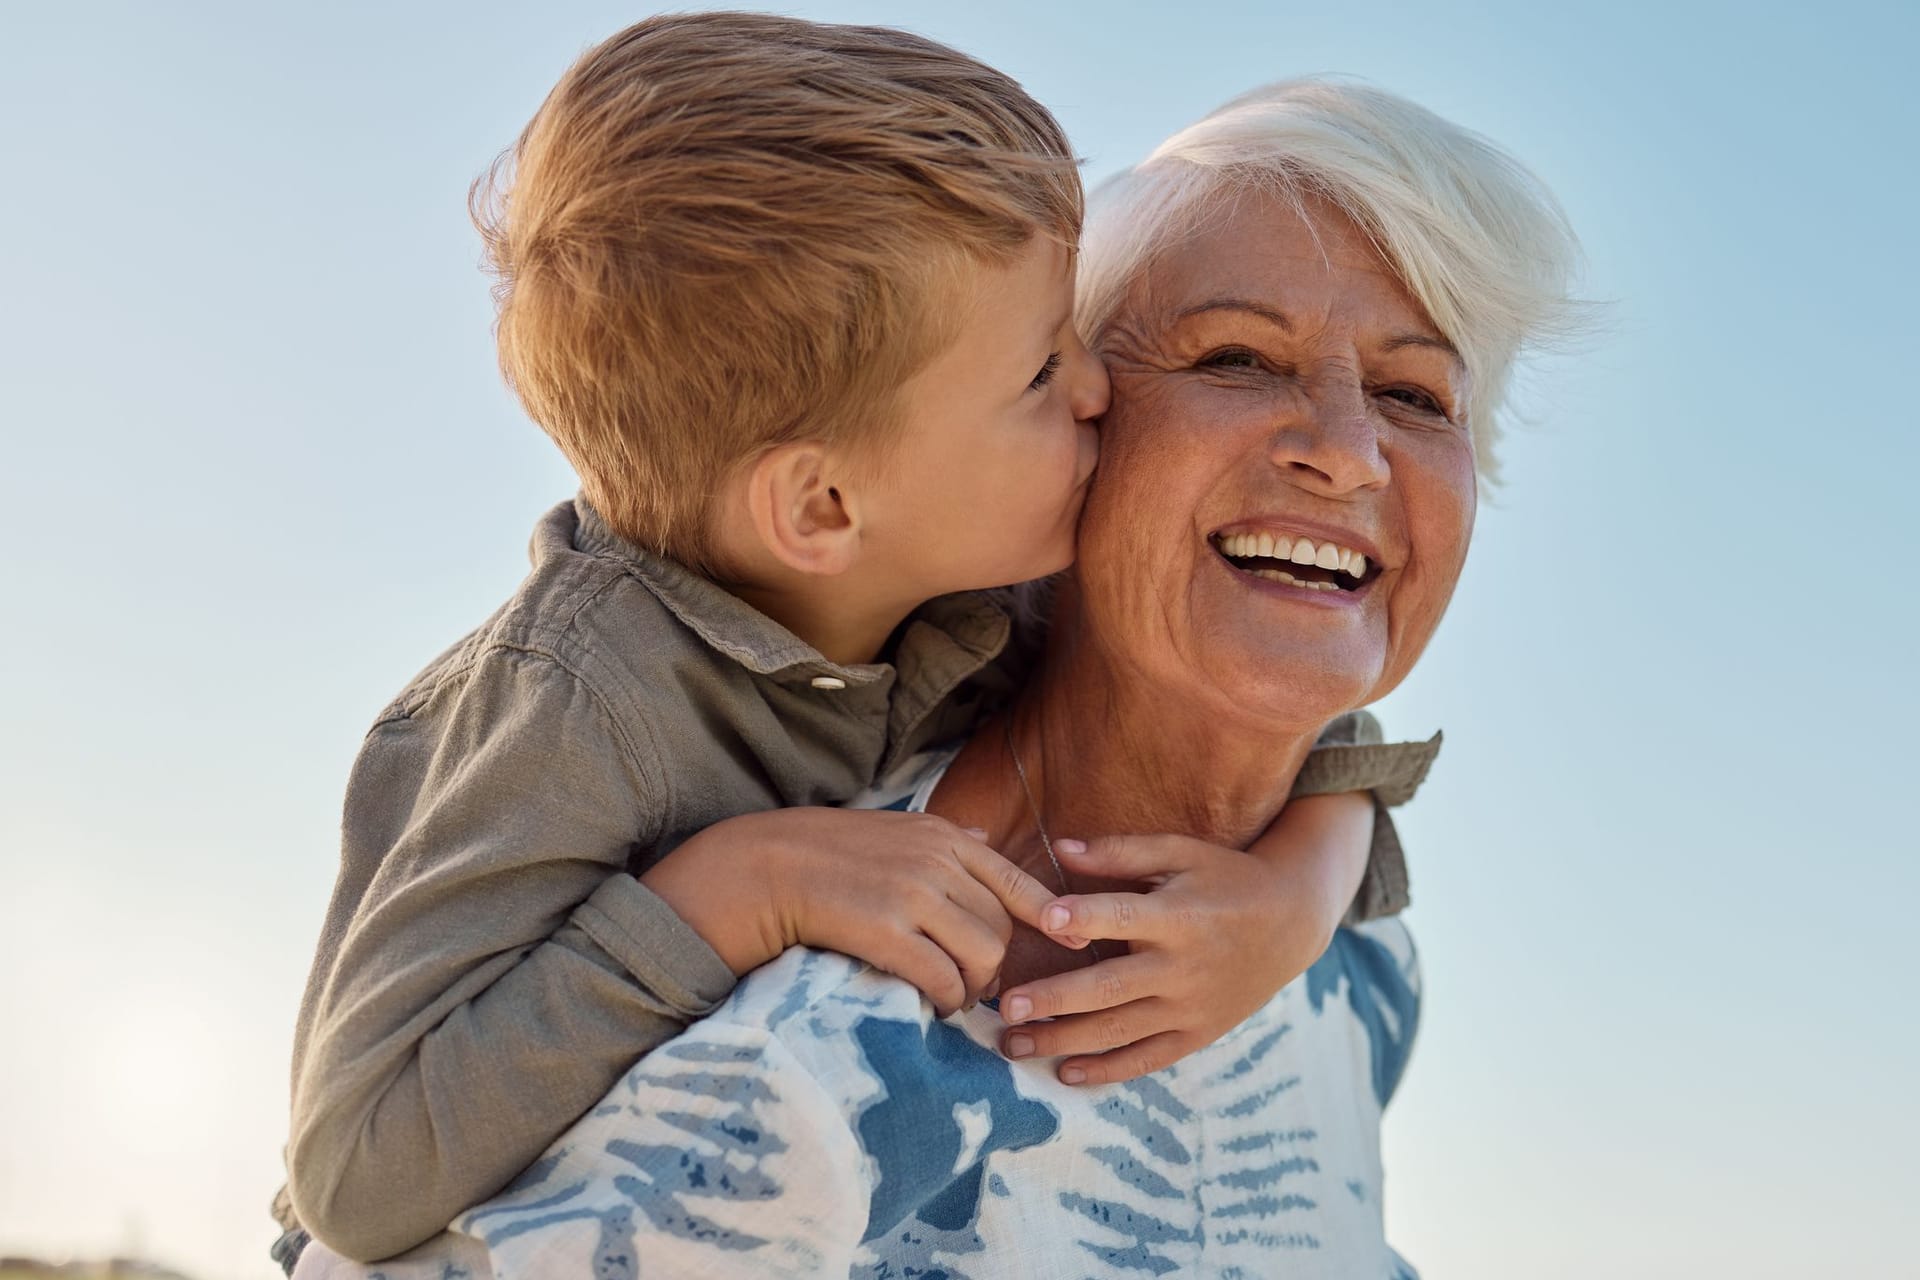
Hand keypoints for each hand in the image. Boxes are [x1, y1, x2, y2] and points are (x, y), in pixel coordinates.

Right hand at [643, 808, 1057, 1016]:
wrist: (763, 867)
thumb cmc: (829, 852)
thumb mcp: (893, 829)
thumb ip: (944, 840)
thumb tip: (985, 837)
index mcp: (945, 837)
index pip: (1019, 881)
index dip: (1052, 918)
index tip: (1071, 943)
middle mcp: (937, 862)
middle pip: (1002, 928)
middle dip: (997, 967)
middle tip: (975, 986)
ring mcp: (913, 896)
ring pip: (983, 957)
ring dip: (973, 988)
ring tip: (952, 997)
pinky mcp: (885, 932)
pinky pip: (943, 979)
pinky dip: (946, 1000)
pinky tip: (931, 1005)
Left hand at [998, 819, 1361, 1084]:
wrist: (1292, 922)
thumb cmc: (1225, 878)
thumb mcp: (1182, 853)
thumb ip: (1121, 852)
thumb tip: (1060, 847)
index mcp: (1178, 915)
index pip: (1125, 917)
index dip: (1085, 917)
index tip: (1046, 919)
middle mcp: (1183, 966)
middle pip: (1111, 987)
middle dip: (1055, 999)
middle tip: (1006, 1008)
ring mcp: (1191, 1006)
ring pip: (1120, 1030)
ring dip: (1064, 1041)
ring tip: (1013, 1046)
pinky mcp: (1198, 1033)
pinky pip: (1148, 1058)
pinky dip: (1108, 1070)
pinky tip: (1066, 1073)